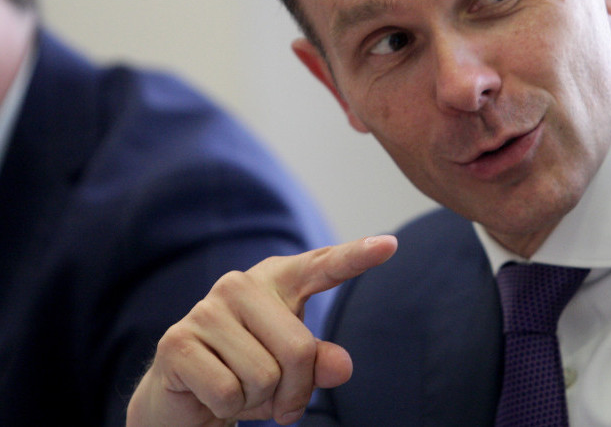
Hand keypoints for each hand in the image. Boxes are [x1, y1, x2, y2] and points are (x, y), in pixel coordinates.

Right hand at [126, 235, 397, 426]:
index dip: (357, 256)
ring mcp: (205, 310)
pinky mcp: (178, 342)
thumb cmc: (248, 374)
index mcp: (277, 281)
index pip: (323, 266)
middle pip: (300, 349)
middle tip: (279, 399)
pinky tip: (214, 395)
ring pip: (265, 376)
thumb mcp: (294, 371)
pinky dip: (229, 408)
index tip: (390, 244)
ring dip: (259, 401)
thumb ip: (320, 362)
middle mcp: (240, 285)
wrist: (183, 399)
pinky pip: (229, 391)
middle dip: (295, 390)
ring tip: (241, 392)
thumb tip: (341, 366)